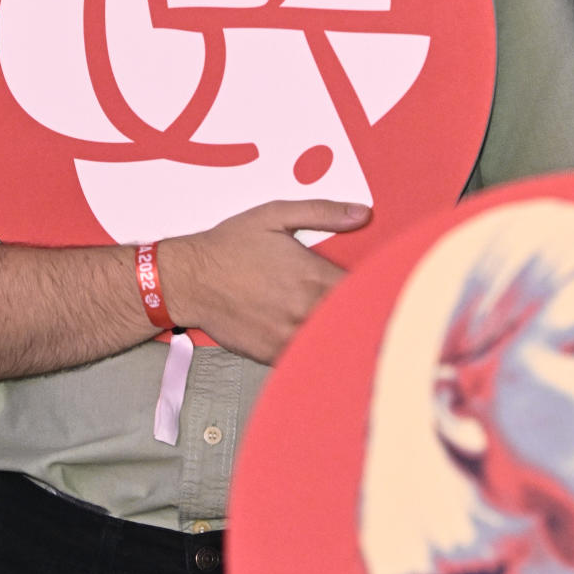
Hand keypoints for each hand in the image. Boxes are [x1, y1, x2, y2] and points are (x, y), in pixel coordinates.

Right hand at [158, 198, 368, 363]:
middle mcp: (304, 310)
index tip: (384, 291)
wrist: (189, 279)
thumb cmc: (230, 245)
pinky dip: (315, 354)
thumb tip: (362, 214)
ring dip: (342, 339)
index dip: (378, 292)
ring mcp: (288, 336)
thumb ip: (322, 213)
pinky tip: (320, 347)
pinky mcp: (271, 354)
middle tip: (376, 315)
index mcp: (312, 275)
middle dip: (364, 318)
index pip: (364, 292)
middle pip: (353, 323)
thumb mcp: (275, 215)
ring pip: (331, 346)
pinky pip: (305, 360)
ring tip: (353, 335)